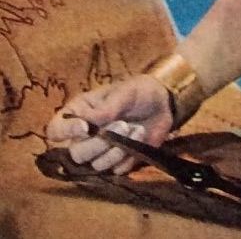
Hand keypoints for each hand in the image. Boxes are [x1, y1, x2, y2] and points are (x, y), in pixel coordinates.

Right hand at [45, 75, 172, 174]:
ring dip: (117, 149)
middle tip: (121, 125)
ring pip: (96, 165)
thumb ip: (106, 108)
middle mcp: (84, 135)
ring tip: (135, 129)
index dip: (65, 132)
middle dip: (99, 143)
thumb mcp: (125, 92)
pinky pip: (116, 170)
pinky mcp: (117, 162)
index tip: (85, 127)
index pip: (55, 129)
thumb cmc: (138, 91)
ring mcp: (100, 151)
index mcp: (79, 112)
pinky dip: (129, 157)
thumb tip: (87, 124)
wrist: (163, 103)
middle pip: (76, 153)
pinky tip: (140, 137)